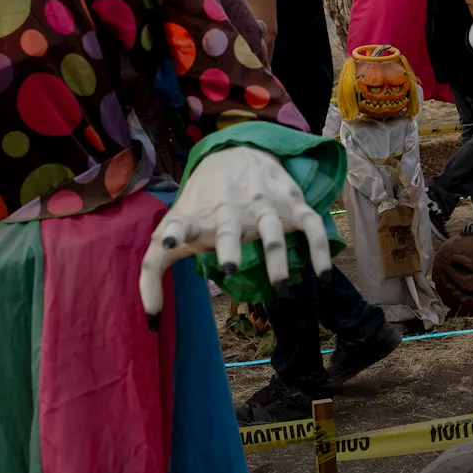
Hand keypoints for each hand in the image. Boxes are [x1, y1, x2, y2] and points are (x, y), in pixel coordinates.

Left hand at [140, 145, 332, 319]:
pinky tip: (322, 275)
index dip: (171, 234)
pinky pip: (310, 226)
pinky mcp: (292, 205)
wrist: (237, 150)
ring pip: (272, 232)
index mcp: (198, 218)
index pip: (178, 224)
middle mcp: (229, 210)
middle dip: (229, 247)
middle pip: (229, 229)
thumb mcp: (175, 227)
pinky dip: (319, 248)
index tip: (165, 243)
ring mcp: (263, 207)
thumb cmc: (203, 203)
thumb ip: (152, 271)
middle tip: (230, 268)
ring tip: (279, 287)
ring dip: (276, 257)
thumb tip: (150, 322)